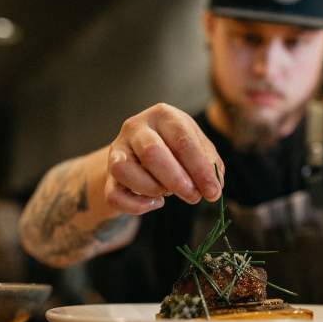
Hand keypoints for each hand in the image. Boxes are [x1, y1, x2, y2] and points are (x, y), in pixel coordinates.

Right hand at [104, 103, 224, 214]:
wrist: (143, 154)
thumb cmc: (176, 149)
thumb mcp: (197, 148)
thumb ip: (210, 163)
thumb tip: (214, 186)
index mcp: (163, 115)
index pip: (182, 141)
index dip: (200, 170)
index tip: (213, 192)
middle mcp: (136, 128)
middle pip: (152, 152)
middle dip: (177, 180)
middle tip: (193, 197)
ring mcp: (117, 150)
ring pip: (124, 170)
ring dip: (152, 188)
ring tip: (167, 192)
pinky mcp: (108, 176)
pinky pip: (114, 195)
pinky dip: (136, 206)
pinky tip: (155, 203)